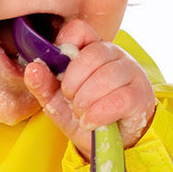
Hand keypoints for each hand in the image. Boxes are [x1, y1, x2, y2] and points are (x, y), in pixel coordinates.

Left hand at [22, 19, 155, 159]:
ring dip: (86, 102)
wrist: (105, 141)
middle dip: (73, 84)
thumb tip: (32, 68)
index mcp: (90, 48)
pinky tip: (91, 122)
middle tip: (70, 100)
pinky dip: (98, 114)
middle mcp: (113, 54)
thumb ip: (43, 83)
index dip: (64, 48)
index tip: (59, 75)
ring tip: (81, 114)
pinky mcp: (141, 94)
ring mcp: (131, 71)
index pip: (78, 30)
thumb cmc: (82, 113)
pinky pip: (119, 99)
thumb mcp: (56, 100)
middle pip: (91, 55)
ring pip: (107, 76)